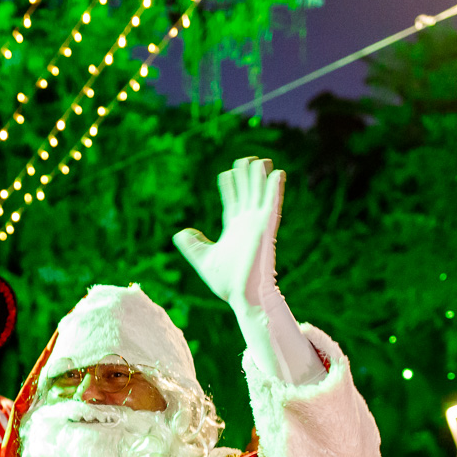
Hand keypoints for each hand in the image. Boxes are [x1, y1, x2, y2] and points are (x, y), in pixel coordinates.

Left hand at [173, 157, 285, 312]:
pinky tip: (277, 174)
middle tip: (244, 159)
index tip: (227, 173)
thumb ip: (191, 245)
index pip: (232, 202)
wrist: (243, 297)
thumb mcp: (202, 260)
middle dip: (245, 177)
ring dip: (259, 177)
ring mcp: (257, 225)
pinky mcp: (266, 229)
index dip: (230, 187)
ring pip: (259, 194)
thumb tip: (180, 232)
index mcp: (233, 229)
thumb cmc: (226, 283)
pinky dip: (274, 189)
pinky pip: (272, 204)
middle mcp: (247, 224)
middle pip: (246, 193)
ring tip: (259, 160)